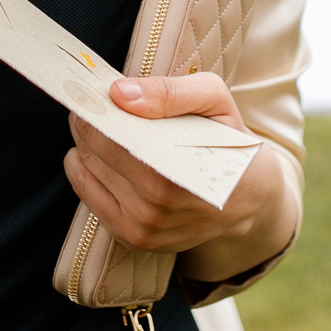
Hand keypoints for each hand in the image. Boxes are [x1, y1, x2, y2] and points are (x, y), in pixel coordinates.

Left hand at [63, 75, 280, 260]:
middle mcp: (158, 207)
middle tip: (90, 105)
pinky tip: (100, 157)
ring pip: (86, 173)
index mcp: (178, 173)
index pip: (111, 137)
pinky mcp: (133, 239)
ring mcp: (144, 228)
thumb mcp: (214, 101)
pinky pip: (88, 197)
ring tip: (97, 127)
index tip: (88, 92)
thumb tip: (120, 94)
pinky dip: (85, 172)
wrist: (248, 198)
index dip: (94, 110)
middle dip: (86, 124)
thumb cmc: (228, 142)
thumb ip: (170, 92)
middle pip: (93, 152)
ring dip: (82, 147)